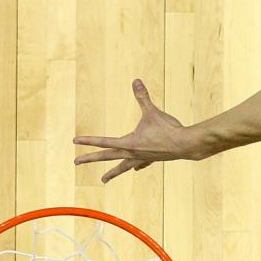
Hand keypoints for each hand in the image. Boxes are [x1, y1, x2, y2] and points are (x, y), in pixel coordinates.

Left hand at [74, 79, 200, 182]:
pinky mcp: (152, 159)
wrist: (185, 145)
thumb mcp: (152, 111)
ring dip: (112, 172)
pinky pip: (140, 164)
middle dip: (90, 158)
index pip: (104, 141)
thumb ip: (142, 97)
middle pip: (107, 157)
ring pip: (122, 167)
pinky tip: (135, 169)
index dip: (88, 140)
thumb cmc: (168, 129)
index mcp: (129, 143)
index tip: (75, 141)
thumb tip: (136, 81)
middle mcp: (132, 153)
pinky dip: (135, 166)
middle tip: (76, 163)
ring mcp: (142, 159)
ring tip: (104, 179)